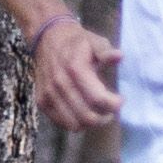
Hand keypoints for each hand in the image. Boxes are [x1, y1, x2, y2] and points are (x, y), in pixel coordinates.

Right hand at [31, 16, 120, 131]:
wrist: (47, 38)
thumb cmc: (77, 43)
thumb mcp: (95, 41)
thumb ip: (106, 51)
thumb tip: (119, 56)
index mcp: (75, 68)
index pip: (98, 99)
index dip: (114, 105)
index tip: (121, 100)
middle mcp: (59, 83)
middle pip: (87, 116)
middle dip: (104, 117)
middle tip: (111, 110)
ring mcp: (48, 94)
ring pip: (74, 124)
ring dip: (90, 123)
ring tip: (98, 113)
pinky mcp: (41, 101)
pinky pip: (61, 123)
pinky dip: (75, 122)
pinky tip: (82, 112)